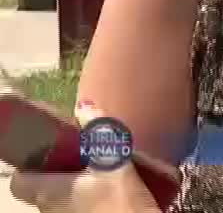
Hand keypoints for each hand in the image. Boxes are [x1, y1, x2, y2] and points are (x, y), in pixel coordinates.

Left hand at [9, 103, 160, 212]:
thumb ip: (101, 134)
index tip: (47, 150)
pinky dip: (91, 195)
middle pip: (43, 187)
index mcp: (48, 192)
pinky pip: (81, 205)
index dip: (28, 165)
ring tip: (102, 167)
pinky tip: (114, 187)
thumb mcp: (114, 164)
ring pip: (64, 197)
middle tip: (82, 153)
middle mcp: (50, 209)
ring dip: (78, 183)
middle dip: (60, 170)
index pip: (19, 181)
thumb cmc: (119, 204)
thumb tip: (85, 105)